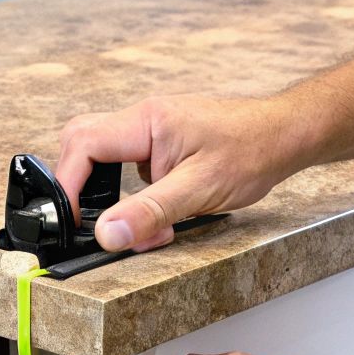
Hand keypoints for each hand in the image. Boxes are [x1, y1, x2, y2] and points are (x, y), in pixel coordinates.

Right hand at [55, 94, 314, 252]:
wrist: (285, 136)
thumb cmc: (251, 151)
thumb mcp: (198, 190)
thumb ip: (150, 212)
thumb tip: (108, 234)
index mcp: (146, 122)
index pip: (83, 145)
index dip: (68, 184)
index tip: (69, 219)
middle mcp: (143, 120)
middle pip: (83, 144)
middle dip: (81, 186)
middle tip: (91, 222)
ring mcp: (152, 131)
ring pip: (107, 159)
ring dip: (113, 196)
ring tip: (142, 225)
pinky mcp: (163, 145)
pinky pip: (132, 168)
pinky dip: (137, 197)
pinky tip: (163, 215)